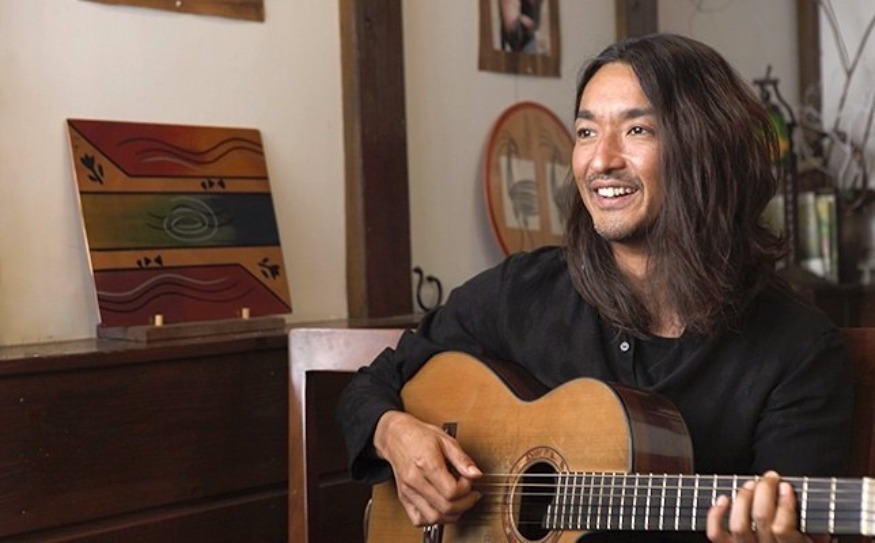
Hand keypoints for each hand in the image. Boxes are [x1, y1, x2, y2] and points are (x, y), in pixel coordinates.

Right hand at [373, 410, 482, 525]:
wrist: (396, 436)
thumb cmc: (419, 436)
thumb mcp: (445, 440)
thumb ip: (462, 459)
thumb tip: (476, 474)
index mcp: (426, 464)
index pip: (451, 491)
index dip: (466, 489)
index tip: (469, 481)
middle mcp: (415, 480)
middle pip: (445, 507)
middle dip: (464, 504)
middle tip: (470, 494)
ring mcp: (408, 491)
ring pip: (433, 518)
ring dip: (451, 515)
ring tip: (459, 503)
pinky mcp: (404, 497)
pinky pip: (418, 519)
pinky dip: (433, 519)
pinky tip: (441, 508)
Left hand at [706, 471, 810, 542]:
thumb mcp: (817, 539)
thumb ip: (817, 529)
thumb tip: (811, 507)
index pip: (782, 528)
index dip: (783, 504)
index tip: (786, 486)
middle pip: (760, 520)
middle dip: (764, 492)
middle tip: (770, 478)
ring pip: (739, 525)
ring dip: (744, 499)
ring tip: (752, 484)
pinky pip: (716, 534)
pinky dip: (716, 515)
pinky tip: (724, 499)